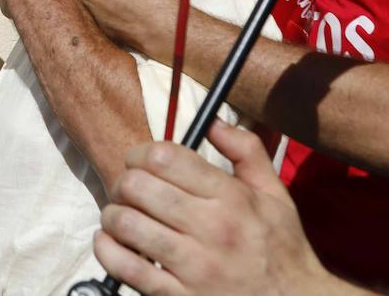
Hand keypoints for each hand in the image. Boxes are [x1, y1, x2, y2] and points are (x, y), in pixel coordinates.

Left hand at [94, 121, 346, 295]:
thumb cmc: (281, 249)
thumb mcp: (275, 195)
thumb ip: (246, 151)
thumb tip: (212, 121)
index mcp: (231, 198)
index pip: (165, 158)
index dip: (141, 153)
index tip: (140, 160)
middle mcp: (211, 229)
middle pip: (137, 186)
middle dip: (124, 181)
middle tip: (128, 188)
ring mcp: (193, 267)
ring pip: (126, 224)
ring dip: (113, 214)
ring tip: (121, 214)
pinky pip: (125, 268)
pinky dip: (107, 250)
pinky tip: (110, 242)